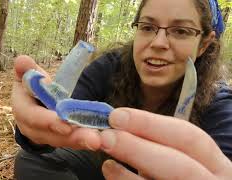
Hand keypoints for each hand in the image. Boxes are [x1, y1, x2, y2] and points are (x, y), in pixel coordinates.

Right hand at [11, 55, 100, 149]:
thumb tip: (22, 60)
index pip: (33, 117)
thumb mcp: (28, 76)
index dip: (49, 121)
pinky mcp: (57, 139)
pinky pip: (70, 141)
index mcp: (22, 109)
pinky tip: (99, 139)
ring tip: (98, 140)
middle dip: (72, 137)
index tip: (67, 125)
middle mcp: (31, 128)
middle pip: (51, 135)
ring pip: (63, 141)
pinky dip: (84, 141)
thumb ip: (28, 69)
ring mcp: (44, 136)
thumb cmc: (31, 86)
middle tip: (93, 138)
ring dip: (81, 141)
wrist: (31, 102)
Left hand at [100, 108, 231, 179]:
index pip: (189, 137)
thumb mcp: (175, 156)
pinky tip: (112, 174)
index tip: (116, 116)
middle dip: (137, 149)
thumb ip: (152, 142)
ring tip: (106, 163)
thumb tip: (116, 125)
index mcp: (215, 164)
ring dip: (126, 175)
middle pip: (179, 166)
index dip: (150, 124)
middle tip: (105, 137)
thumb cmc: (178, 174)